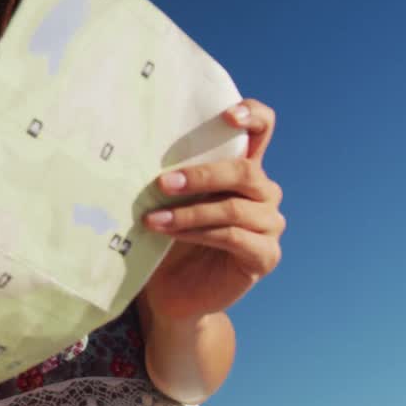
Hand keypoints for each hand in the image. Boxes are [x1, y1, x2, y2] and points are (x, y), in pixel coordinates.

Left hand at [141, 99, 284, 319]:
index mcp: (243, 169)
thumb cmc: (169, 234)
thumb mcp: (171, 199)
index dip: (252, 115)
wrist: (172, 290)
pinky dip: (198, 232)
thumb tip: (136, 148)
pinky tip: (170, 233)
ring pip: (235, 208)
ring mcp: (269, 225)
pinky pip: (233, 237)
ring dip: (190, 211)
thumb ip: (172, 174)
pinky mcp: (265, 256)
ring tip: (152, 219)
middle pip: (246, 171)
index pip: (263, 129)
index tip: (227, 116)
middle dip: (202, 175)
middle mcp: (264, 193)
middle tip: (162, 183)